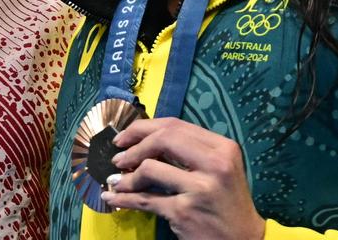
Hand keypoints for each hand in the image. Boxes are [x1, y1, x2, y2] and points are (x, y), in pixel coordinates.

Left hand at [100, 117, 264, 239]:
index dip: (143, 128)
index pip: (175, 125)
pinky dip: (123, 198)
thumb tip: (142, 139)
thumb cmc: (226, 202)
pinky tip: (112, 196)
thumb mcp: (217, 169)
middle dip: (133, 145)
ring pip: (149, 168)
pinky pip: (145, 200)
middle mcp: (214, 165)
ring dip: (126, 177)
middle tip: (118, 156)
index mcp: (222, 148)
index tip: (125, 136)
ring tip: (117, 181)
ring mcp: (199, 189)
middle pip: (162, 139)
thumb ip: (188, 150)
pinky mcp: (184, 212)